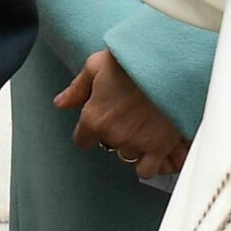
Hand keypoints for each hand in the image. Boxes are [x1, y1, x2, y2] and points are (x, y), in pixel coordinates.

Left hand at [57, 50, 188, 180]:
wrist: (170, 63)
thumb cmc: (134, 60)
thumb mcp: (97, 65)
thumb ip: (77, 88)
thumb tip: (61, 103)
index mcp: (95, 117)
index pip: (82, 139)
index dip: (90, 129)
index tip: (100, 120)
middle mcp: (114, 135)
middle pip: (108, 145)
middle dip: (115, 132)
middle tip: (127, 113)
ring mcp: (137, 143)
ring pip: (128, 155)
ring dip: (133, 144)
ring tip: (144, 126)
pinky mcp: (160, 147)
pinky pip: (148, 170)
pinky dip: (150, 162)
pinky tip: (153, 149)